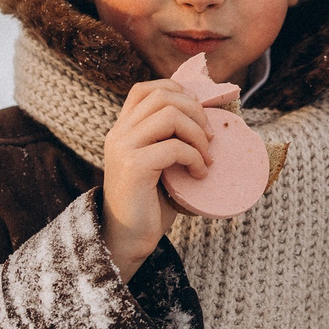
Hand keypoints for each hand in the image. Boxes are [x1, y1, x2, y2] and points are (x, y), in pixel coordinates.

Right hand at [98, 78, 211, 278]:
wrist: (127, 239)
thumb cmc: (149, 203)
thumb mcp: (158, 163)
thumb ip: (169, 140)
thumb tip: (207, 120)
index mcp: (122, 129)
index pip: (145, 89)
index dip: (176, 91)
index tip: (198, 115)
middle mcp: (118, 134)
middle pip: (163, 96)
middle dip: (196, 112)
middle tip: (210, 139)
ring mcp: (123, 148)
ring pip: (170, 115)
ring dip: (198, 134)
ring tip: (206, 158)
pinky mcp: (133, 167)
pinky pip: (174, 147)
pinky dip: (195, 158)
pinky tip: (199, 174)